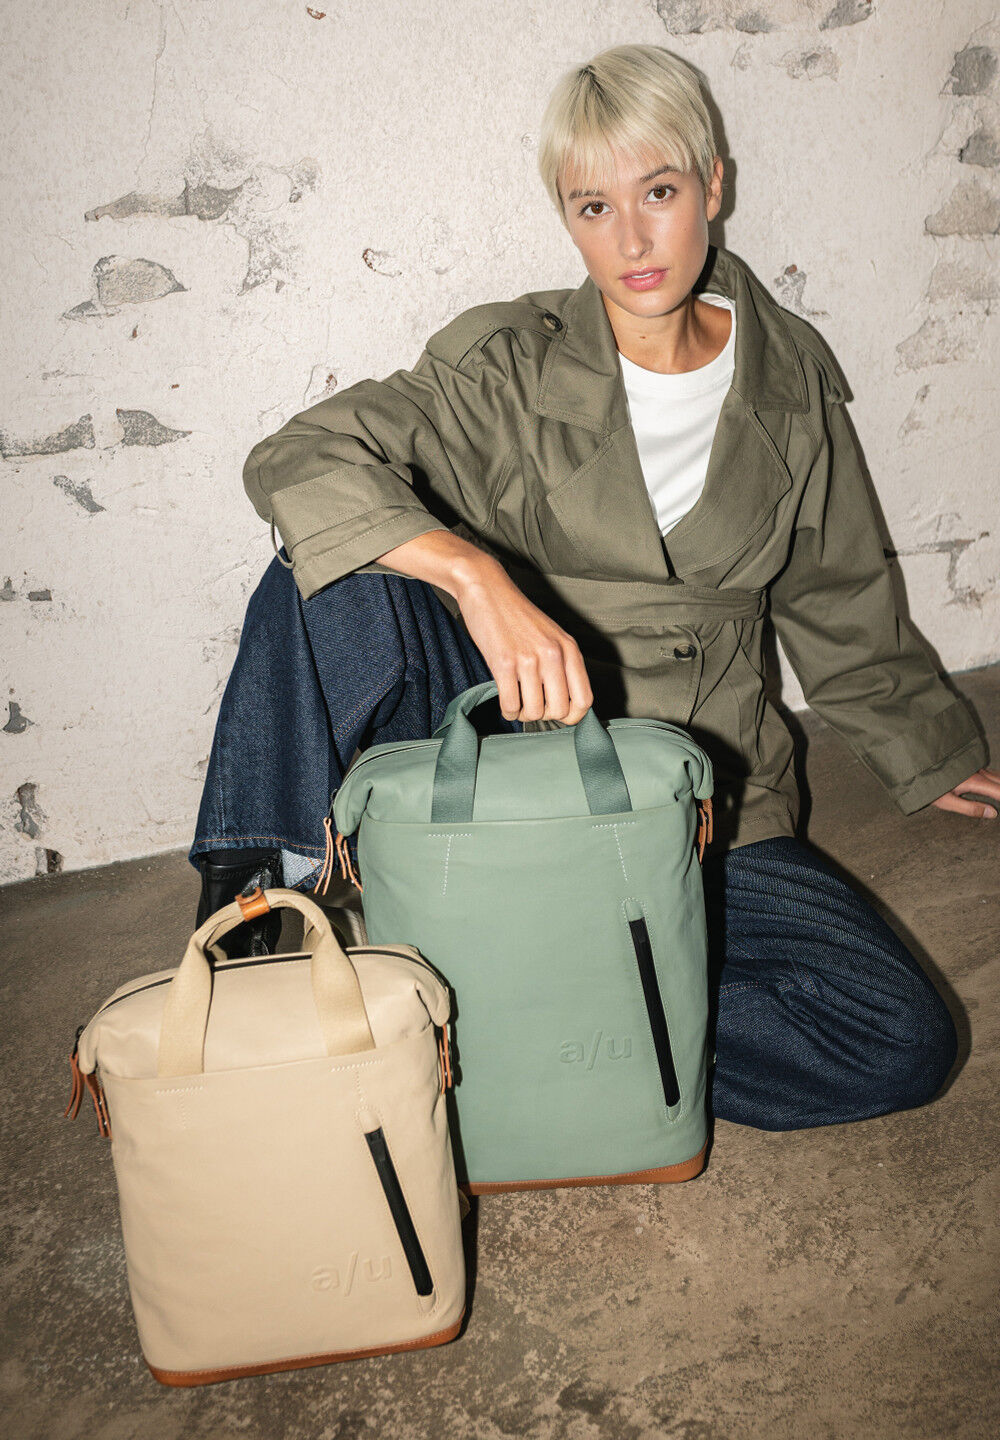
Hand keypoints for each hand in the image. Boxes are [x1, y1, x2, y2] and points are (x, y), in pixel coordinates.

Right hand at [454, 561, 593, 724]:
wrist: (488, 590)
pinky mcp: (503, 663)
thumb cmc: (517, 615)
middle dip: (545, 716)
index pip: (583, 699)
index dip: (573, 716)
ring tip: (518, 703)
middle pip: (559, 710)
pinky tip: (506, 702)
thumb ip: (562, 663)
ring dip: (524, 714)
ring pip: (534, 711)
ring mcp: (529, 659)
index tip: (559, 716)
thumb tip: (565, 701)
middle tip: (533, 706)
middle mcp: (553, 654)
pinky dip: (508, 711)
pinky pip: (511, 705)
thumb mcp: (551, 636)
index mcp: (568, 648)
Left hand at [929, 766, 999, 819]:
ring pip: (998, 776)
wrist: (918, 765)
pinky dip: (998, 781)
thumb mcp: (947, 802)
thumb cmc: (930, 786)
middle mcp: (979, 773)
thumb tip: (993, 814)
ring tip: (998, 795)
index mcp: (975, 782)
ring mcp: (976, 768)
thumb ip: (970, 808)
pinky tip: (996, 786)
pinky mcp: (973, 767)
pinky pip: (992, 774)